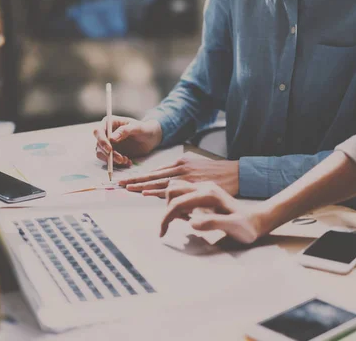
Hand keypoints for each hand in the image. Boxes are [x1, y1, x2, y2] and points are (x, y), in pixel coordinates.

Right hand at [93, 116, 161, 165]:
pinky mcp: (111, 153)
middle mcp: (105, 133)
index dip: (102, 141)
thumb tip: (111, 138)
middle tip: (121, 159)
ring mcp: (107, 144)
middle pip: (98, 144)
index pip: (98, 131)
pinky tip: (128, 161)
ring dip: (112, 160)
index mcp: (109, 122)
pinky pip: (109, 160)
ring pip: (102, 154)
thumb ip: (124, 131)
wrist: (150, 138)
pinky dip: (117, 163)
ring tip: (126, 160)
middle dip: (108, 154)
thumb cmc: (144, 129)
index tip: (110, 150)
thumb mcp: (137, 128)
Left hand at [120, 157, 239, 195]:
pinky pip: (171, 188)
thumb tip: (166, 184)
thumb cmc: (216, 173)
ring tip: (128, 189)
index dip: (140, 177)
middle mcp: (179, 167)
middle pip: (153, 175)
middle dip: (135, 180)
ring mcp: (185, 174)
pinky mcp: (192, 182)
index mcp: (179, 164)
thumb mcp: (196, 169)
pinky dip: (157, 190)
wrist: (236, 173)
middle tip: (120, 184)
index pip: (155, 172)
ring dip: (142, 185)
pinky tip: (146, 193)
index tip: (127, 181)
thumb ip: (181, 175)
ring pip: (159, 181)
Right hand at [159, 180, 264, 243]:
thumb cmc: (246, 227)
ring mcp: (204, 187)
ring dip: (172, 205)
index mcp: (208, 194)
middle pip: (173, 190)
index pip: (178, 202)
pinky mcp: (204, 191)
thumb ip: (213, 223)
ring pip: (176, 189)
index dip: (166, 218)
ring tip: (181, 220)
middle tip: (173, 225)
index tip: (162, 233)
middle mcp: (204, 187)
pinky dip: (179, 204)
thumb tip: (191, 223)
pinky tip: (188, 216)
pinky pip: (183, 193)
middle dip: (167, 209)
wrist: (257, 220)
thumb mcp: (233, 227)